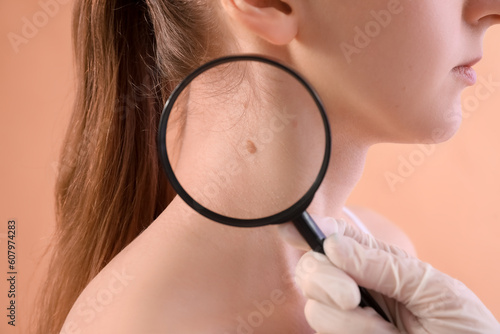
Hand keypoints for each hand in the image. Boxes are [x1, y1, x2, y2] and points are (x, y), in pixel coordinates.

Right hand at [278, 216, 499, 332]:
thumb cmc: (466, 330)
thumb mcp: (434, 289)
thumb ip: (383, 266)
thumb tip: (332, 245)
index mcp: (379, 264)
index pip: (335, 237)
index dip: (310, 230)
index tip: (292, 231)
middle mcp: (357, 289)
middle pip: (311, 269)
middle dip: (325, 279)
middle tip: (352, 297)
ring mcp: (350, 320)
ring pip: (315, 307)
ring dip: (348, 320)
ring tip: (385, 331)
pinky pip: (324, 332)